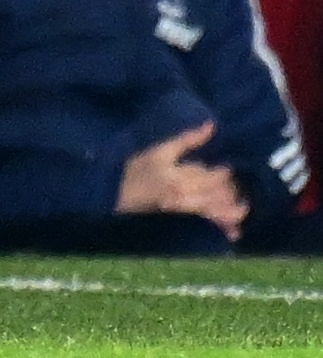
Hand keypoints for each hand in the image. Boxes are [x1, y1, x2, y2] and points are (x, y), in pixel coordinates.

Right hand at [117, 122, 248, 239]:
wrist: (113, 194)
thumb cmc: (133, 169)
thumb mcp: (158, 150)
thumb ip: (186, 139)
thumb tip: (210, 125)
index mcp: (182, 179)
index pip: (217, 176)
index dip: (228, 171)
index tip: (231, 163)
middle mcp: (187, 198)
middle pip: (220, 195)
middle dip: (234, 190)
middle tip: (241, 183)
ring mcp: (184, 208)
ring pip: (217, 211)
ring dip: (233, 210)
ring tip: (244, 207)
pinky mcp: (180, 215)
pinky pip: (206, 221)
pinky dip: (221, 225)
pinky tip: (233, 232)